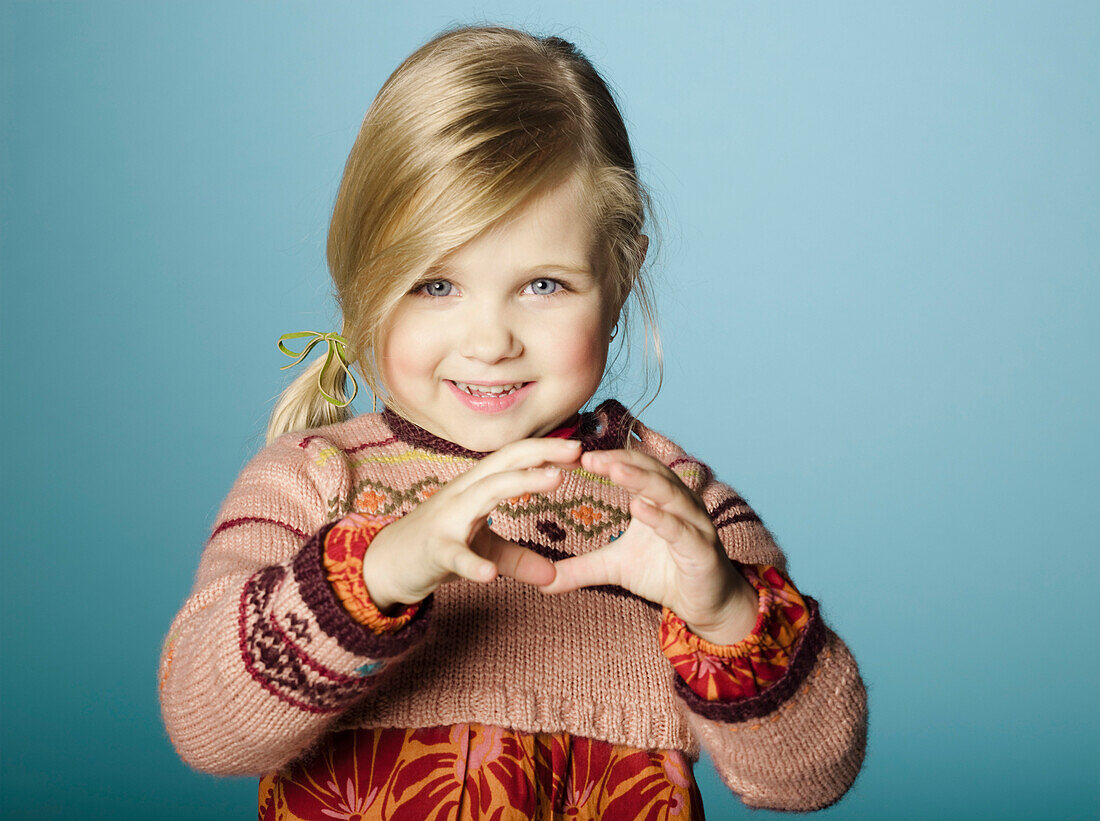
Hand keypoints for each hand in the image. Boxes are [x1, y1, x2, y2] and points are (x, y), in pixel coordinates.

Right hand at [361, 437, 582, 609]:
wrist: (384, 564)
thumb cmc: (436, 547)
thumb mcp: (482, 550)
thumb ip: (517, 560)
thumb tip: (553, 576)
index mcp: (476, 488)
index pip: (512, 459)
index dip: (544, 450)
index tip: (579, 447)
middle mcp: (462, 493)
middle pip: (504, 463)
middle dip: (541, 452)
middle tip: (578, 449)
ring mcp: (446, 518)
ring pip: (485, 492)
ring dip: (521, 482)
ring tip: (555, 480)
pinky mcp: (433, 550)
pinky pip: (454, 554)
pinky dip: (472, 564)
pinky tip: (489, 577)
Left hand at [539, 449, 758, 644]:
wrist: (706, 604)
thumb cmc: (664, 573)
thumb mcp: (615, 568)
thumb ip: (581, 568)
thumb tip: (541, 582)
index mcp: (659, 499)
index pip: (634, 469)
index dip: (609, 460)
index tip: (576, 456)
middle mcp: (679, 504)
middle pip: (651, 472)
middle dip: (622, 462)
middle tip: (590, 457)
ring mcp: (694, 525)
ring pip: (669, 494)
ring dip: (641, 481)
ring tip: (614, 470)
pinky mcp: (702, 550)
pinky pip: (681, 530)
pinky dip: (661, 518)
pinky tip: (640, 509)